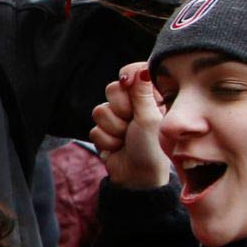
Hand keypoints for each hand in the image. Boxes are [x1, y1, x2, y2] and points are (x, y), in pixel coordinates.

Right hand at [91, 61, 170, 189]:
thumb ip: (142, 92)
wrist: (138, 178)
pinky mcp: (105, 132)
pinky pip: (94, 128)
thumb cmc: (152, 149)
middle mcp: (133, 106)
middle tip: (132, 121)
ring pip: (100, 110)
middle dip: (120, 108)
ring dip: (113, 128)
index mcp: (150, 99)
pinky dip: (106, 140)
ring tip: (126, 139)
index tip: (130, 85)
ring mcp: (118, 120)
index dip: (127, 79)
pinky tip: (118, 147)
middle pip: (112, 90)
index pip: (131, 73)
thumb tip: (141, 68)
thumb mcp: (150, 118)